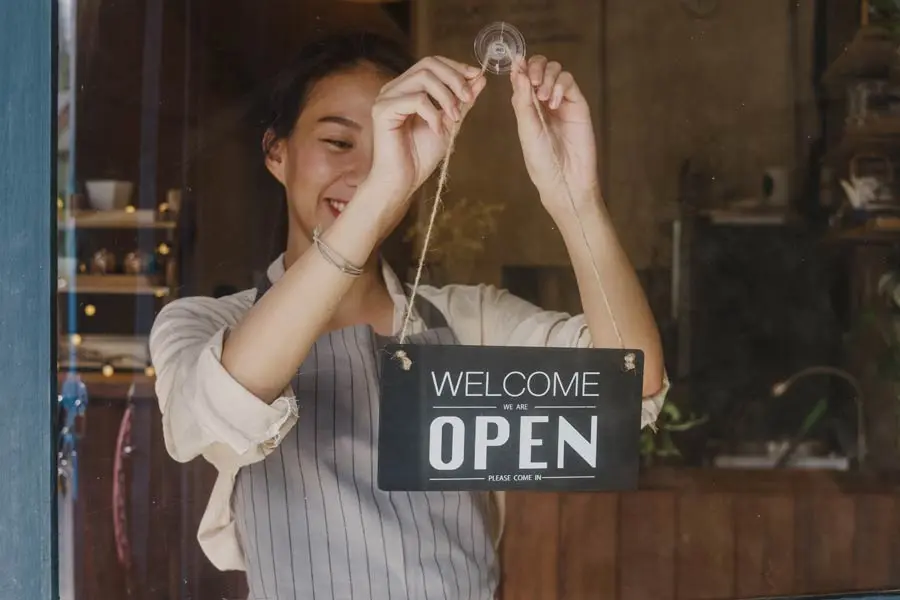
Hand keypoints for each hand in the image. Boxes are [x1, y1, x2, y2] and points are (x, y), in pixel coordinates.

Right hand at [368, 56, 486, 210]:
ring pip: (423, 78)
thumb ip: (462, 101)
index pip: (432, 63)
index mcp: (407, 88)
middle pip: (428, 64)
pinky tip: (437, 130)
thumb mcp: (449, 123)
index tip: (476, 77)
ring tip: (454, 117)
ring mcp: (387, 98)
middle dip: (454, 78)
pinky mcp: (383, 110)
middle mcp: (395, 88)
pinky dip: (433, 113)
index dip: (456, 67)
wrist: (402, 181)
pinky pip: (415, 99)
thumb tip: (479, 77)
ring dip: (446, 96)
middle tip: (468, 99)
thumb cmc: (420, 156)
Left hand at [510, 56, 598, 212]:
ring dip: (547, 77)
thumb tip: (516, 69)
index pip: (522, 76)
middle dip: (535, 67)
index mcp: (526, 106)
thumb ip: (522, 100)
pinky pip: (569, 82)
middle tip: (533, 82)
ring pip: (555, 70)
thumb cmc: (541, 160)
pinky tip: (554, 103)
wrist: (565, 178)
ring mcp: (561, 100)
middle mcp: (543, 101)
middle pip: (540, 67)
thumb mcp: (526, 129)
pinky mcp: (577, 103)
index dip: (520, 66)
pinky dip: (560, 85)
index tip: (517, 62)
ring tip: (543, 98)